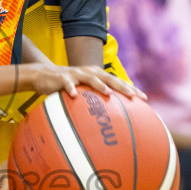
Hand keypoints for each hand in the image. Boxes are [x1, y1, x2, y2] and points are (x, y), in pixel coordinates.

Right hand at [23, 64, 144, 100]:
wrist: (45, 75)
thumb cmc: (69, 85)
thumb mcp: (85, 91)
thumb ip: (97, 99)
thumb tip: (113, 116)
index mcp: (98, 76)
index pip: (118, 82)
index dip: (131, 89)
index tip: (145, 98)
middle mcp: (90, 73)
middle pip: (109, 79)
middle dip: (122, 87)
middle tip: (133, 96)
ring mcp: (77, 74)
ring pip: (91, 79)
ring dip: (100, 85)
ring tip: (109, 93)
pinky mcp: (62, 78)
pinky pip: (67, 84)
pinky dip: (71, 89)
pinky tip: (74, 96)